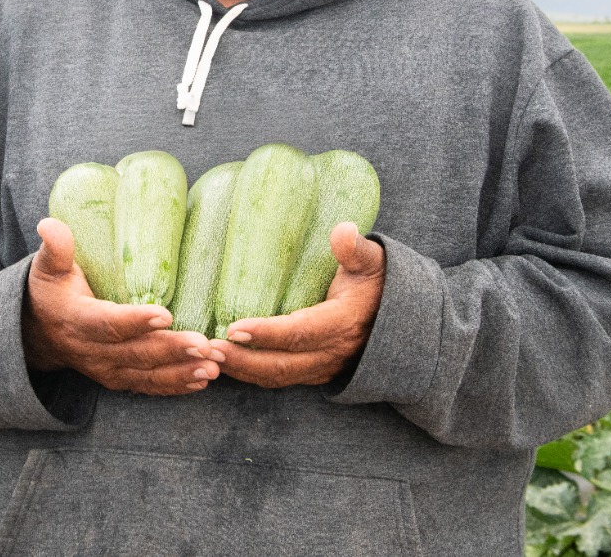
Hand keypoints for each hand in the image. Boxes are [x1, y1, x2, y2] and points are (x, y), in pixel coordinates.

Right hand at [23, 217, 221, 395]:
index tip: (164, 314)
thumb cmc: (50, 292)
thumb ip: (55, 249)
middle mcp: (92, 351)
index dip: (134, 321)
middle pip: (135, 353)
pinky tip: (201, 381)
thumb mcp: (48, 268)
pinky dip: (175, 386)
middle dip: (172, 351)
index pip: (107, 324)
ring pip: (146, 374)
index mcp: (76, 321)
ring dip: (181, 372)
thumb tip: (50, 225)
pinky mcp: (118, 379)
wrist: (38, 334)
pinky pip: (148, 386)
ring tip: (212, 367)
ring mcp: (106, 369)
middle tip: (204, 346)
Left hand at [211, 223, 384, 388]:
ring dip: (243, 371)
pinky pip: (281, 378)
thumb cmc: (378, 284)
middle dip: (243, 360)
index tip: (234, 327)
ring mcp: (323, 366)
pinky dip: (252, 375)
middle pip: (283, 364)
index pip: (301, 333)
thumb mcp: (373, 262)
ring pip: (279, 376)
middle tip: (208, 348)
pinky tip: (227, 363)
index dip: (268, 333)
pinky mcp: (315, 372)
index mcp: (343, 323)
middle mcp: (332, 352)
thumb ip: (357, 250)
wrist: (401, 320)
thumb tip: (343, 231)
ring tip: (209, 358)